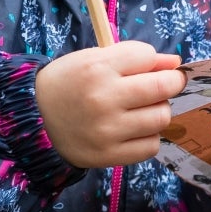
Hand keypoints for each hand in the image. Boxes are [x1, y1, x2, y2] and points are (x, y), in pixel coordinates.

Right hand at [36, 41, 184, 168]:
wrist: (35, 119)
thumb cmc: (68, 83)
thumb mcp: (93, 59)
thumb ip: (133, 57)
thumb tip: (175, 63)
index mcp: (96, 67)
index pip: (148, 56)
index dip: (154, 61)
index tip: (149, 68)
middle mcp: (103, 98)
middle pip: (163, 88)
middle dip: (170, 84)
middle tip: (163, 87)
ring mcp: (107, 130)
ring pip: (161, 118)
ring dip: (159, 111)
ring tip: (144, 109)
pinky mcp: (108, 155)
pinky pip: (151, 146)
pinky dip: (149, 137)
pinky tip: (135, 130)